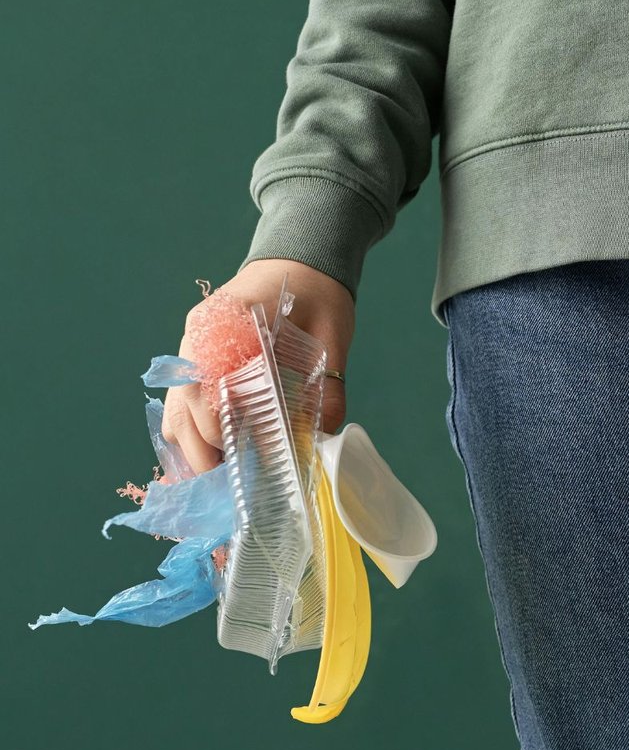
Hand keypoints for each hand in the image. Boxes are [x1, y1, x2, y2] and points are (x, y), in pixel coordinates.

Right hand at [161, 258, 354, 472]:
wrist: (303, 261)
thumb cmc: (317, 293)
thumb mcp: (331, 334)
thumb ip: (328, 382)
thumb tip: (323, 435)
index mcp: (223, 324)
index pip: (204, 384)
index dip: (216, 425)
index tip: (235, 453)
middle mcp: (197, 340)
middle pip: (182, 405)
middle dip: (200, 451)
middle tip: (224, 487)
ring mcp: (193, 351)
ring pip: (176, 410)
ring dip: (190, 448)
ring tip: (214, 485)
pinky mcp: (200, 363)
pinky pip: (183, 405)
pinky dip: (191, 436)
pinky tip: (209, 465)